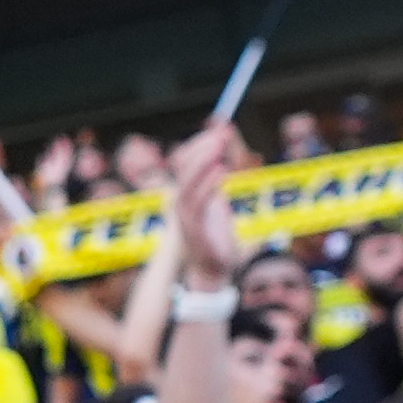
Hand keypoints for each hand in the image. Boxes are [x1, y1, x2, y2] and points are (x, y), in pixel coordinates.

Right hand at [168, 118, 247, 289]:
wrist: (213, 272)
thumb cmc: (217, 239)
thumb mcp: (216, 205)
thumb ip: (216, 182)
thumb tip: (222, 161)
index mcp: (185, 196)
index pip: (186, 163)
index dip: (199, 145)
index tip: (218, 131)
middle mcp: (180, 204)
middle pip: (184, 170)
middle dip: (201, 149)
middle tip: (220, 134)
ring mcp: (184, 217)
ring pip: (188, 184)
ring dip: (203, 163)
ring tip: (219, 146)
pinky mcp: (193, 230)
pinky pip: (198, 203)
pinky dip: (209, 185)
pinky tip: (221, 171)